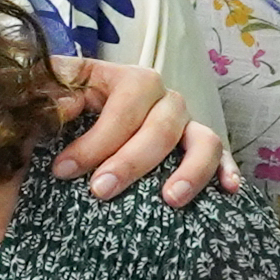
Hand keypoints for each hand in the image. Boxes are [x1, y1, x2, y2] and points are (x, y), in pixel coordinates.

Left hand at [51, 57, 225, 202]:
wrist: (88, 114)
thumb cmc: (70, 107)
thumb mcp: (55, 92)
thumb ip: (51, 94)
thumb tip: (60, 108)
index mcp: (131, 80)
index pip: (123, 105)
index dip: (95, 139)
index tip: (63, 170)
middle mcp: (165, 99)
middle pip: (161, 126)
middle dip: (131, 161)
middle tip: (101, 190)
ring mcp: (187, 123)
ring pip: (203, 140)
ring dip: (190, 170)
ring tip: (169, 199)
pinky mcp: (201, 148)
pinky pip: (224, 156)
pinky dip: (228, 171)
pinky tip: (228, 190)